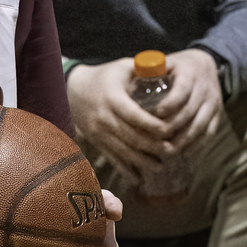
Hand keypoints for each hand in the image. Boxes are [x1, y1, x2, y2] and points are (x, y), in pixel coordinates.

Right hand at [66, 57, 170, 181]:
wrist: (73, 90)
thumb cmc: (106, 77)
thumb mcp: (123, 67)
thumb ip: (146, 70)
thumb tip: (172, 67)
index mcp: (113, 98)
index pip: (134, 116)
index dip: (152, 125)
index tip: (169, 131)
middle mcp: (104, 117)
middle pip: (131, 137)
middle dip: (152, 147)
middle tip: (172, 151)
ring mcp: (98, 132)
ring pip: (122, 152)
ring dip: (142, 162)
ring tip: (161, 166)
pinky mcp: (96, 142)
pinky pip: (111, 159)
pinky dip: (125, 170)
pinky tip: (139, 178)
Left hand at [151, 47, 223, 154]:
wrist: (204, 64)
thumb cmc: (177, 67)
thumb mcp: (165, 63)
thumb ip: (149, 71)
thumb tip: (128, 86)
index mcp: (190, 74)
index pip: (181, 91)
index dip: (169, 105)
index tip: (155, 115)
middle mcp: (204, 88)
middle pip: (189, 112)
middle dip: (172, 128)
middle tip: (156, 140)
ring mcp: (213, 102)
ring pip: (200, 125)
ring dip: (183, 141)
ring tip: (167, 151)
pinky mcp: (218, 114)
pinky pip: (209, 133)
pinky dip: (197, 145)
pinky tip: (184, 153)